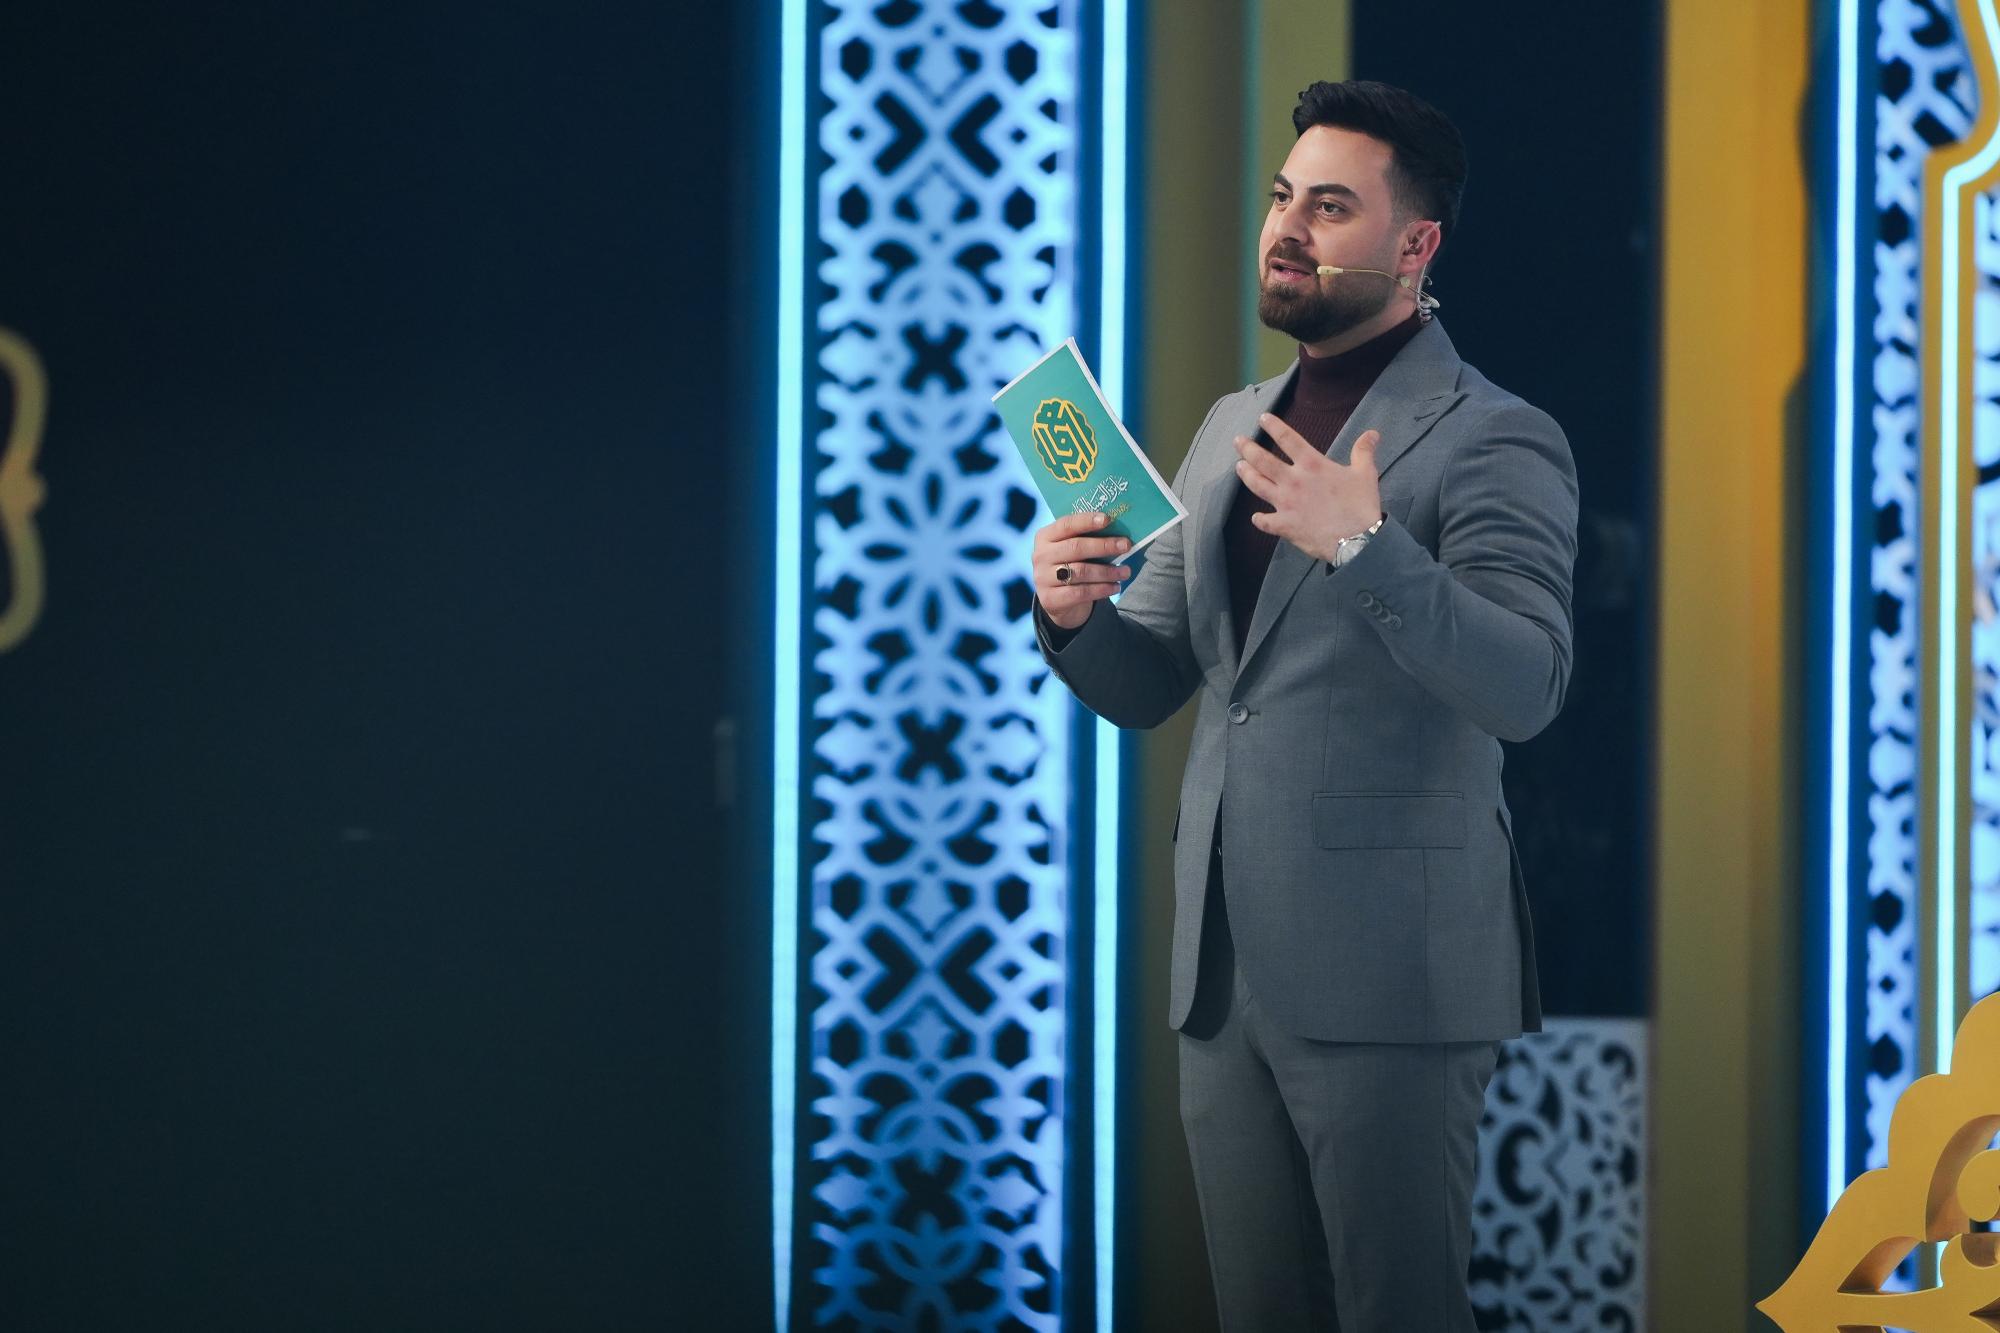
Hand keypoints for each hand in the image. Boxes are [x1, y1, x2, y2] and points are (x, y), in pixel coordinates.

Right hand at [1032, 512, 1131, 628]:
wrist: (1057, 600)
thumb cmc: (1071, 565)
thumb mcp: (1072, 550)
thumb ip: (1087, 539)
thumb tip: (1117, 532)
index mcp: (1045, 536)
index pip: (1066, 525)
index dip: (1086, 521)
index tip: (1107, 519)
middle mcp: (1040, 556)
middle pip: (1075, 547)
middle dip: (1104, 546)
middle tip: (1126, 545)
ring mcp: (1043, 578)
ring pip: (1081, 572)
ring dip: (1107, 571)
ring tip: (1126, 571)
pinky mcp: (1050, 599)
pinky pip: (1081, 593)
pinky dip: (1101, 589)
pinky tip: (1115, 587)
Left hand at [1234, 413, 1382, 563]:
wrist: (1356, 539)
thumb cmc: (1360, 505)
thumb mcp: (1365, 474)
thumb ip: (1364, 451)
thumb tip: (1373, 433)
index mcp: (1312, 465)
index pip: (1288, 439)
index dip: (1274, 426)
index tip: (1262, 418)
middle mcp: (1293, 481)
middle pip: (1263, 461)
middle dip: (1248, 449)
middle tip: (1238, 441)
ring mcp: (1285, 504)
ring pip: (1258, 485)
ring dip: (1246, 475)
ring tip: (1238, 466)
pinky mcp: (1284, 525)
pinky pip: (1265, 522)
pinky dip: (1259, 519)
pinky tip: (1255, 517)